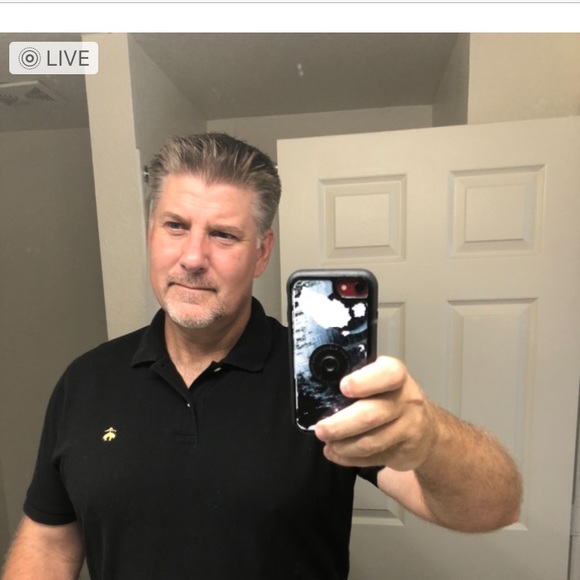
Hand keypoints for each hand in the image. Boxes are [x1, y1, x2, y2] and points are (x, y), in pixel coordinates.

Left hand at [314, 356, 438, 470]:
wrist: (428, 431)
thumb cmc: (393, 398)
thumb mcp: (382, 381)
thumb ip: (360, 382)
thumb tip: (322, 390)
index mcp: (397, 376)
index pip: (388, 374)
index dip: (364, 381)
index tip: (343, 387)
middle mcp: (407, 400)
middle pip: (372, 415)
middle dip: (340, 425)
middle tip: (321, 429)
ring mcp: (409, 428)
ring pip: (371, 442)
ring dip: (343, 446)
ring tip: (328, 443)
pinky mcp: (405, 452)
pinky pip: (373, 459)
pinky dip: (350, 459)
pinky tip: (337, 453)